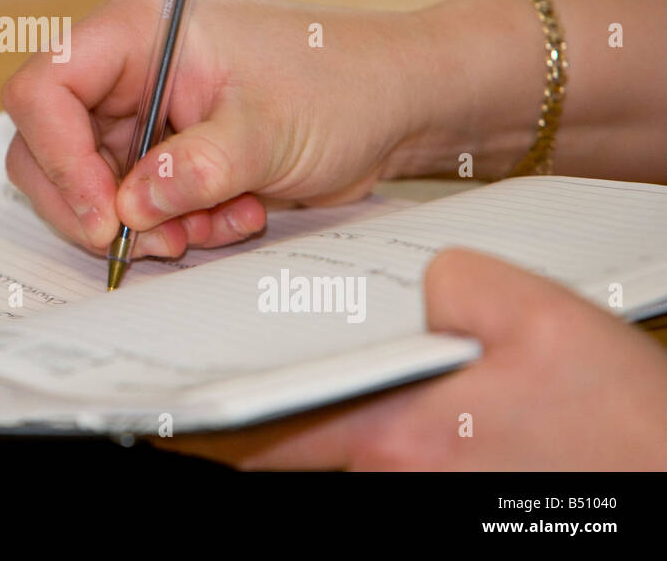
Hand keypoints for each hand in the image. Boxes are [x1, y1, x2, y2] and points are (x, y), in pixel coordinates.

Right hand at [0, 0, 440, 258]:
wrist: (390, 101)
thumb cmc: (338, 84)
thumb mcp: (269, 130)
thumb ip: (196, 168)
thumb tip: (129, 206)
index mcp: (134, 33)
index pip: (43, 90)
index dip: (56, 157)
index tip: (105, 216)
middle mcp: (122, 70)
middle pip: (46, 146)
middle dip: (95, 204)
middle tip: (157, 238)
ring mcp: (137, 113)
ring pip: (86, 184)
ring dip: (142, 222)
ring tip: (214, 223)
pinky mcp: (157, 152)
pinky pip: (130, 203)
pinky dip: (170, 224)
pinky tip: (230, 215)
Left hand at [155, 249, 666, 468]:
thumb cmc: (618, 424)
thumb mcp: (539, 319)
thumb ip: (458, 285)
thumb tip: (426, 281)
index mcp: (394, 431)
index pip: (265, 430)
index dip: (205, 422)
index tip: (156, 415)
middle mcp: (391, 476)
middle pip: (294, 443)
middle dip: (264, 411)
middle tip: (226, 378)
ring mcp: (414, 494)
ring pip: (340, 451)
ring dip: (324, 419)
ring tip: (345, 372)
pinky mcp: (442, 494)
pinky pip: (380, 462)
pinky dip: (369, 430)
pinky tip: (413, 402)